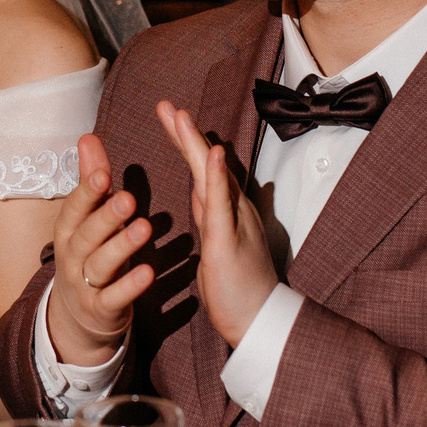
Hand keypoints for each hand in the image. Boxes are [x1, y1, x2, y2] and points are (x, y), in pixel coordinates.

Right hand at [48, 133, 155, 364]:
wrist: (78, 317)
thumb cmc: (88, 255)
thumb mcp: (86, 219)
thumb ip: (91, 180)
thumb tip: (88, 137)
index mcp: (68, 231)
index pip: (75, 208)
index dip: (87, 192)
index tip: (105, 174)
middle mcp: (72, 256)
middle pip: (87, 236)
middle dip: (106, 217)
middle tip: (129, 199)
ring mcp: (84, 285)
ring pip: (101, 265)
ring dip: (122, 247)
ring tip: (145, 228)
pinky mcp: (101, 309)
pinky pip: (115, 297)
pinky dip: (130, 286)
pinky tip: (148, 272)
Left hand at [156, 100, 278, 349]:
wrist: (259, 321)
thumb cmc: (240, 289)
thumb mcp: (219, 246)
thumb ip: (213, 218)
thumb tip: (205, 196)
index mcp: (226, 212)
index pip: (202, 171)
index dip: (186, 144)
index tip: (170, 119)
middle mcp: (233, 210)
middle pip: (205, 165)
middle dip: (186, 134)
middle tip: (167, 106)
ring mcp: (233, 222)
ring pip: (210, 176)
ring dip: (195, 144)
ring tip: (180, 116)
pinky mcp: (228, 241)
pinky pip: (220, 204)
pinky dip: (215, 176)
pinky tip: (211, 153)